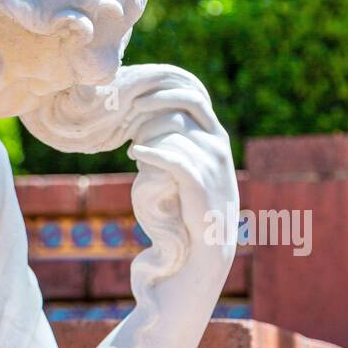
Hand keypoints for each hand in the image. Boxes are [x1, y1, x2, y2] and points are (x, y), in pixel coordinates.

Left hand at [112, 65, 238, 265]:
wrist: (200, 257)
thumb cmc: (186, 216)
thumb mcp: (187, 176)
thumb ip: (178, 147)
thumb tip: (149, 124)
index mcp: (217, 140)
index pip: (195, 96)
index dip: (166, 90)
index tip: (138, 94)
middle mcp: (218, 148)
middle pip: (186, 104)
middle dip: (155, 100)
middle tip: (129, 106)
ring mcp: (212, 165)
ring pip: (174, 131)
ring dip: (149, 133)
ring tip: (133, 144)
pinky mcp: (199, 184)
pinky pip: (173, 157)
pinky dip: (151, 153)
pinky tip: (134, 154)